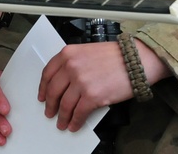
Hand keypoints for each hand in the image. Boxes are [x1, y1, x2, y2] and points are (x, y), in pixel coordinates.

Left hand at [39, 37, 167, 131]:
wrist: (135, 60)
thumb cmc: (115, 56)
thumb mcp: (87, 51)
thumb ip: (73, 63)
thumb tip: (64, 84)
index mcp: (68, 54)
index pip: (48, 73)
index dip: (43, 87)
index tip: (42, 96)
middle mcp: (71, 67)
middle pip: (53, 90)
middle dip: (50, 104)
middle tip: (50, 112)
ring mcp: (81, 82)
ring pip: (64, 104)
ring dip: (62, 117)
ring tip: (61, 123)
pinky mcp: (92, 96)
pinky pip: (78, 113)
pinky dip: (75, 122)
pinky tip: (74, 125)